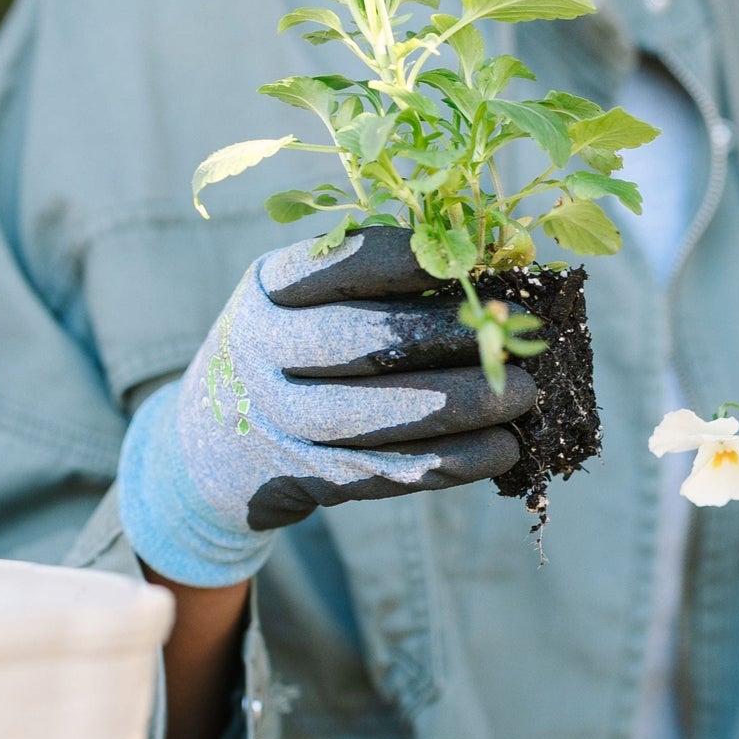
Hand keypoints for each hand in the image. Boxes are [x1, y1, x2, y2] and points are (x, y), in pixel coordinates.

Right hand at [117, 228, 535, 585]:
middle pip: (357, 344)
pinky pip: (386, 472)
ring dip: (459, 409)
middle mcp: (262, 352)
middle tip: (511, 338)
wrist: (214, 440)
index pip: (335, 267)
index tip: (464, 261)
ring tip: (524, 398)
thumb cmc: (292, 347)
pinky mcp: (308, 477)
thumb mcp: (303, 298)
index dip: (401, 262)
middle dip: (444, 338)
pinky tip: (502, 451)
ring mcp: (279, 421)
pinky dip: (451, 463)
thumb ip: (373, 281)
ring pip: (374, 418)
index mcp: (267, 290)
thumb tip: (488, 267)